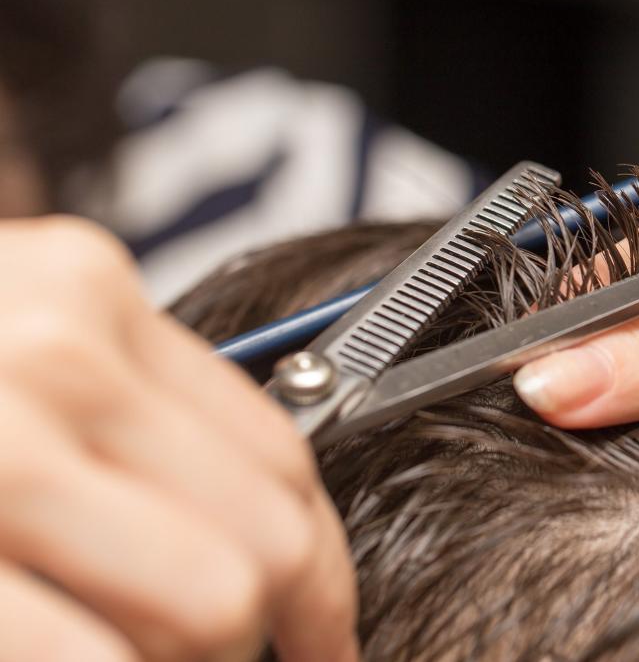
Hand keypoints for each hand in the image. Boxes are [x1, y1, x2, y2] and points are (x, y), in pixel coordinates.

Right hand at [0, 218, 356, 661]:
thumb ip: (127, 415)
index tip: (327, 632)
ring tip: (136, 653)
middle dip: (276, 627)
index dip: (325, 566)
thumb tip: (250, 546)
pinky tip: (73, 655)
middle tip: (253, 659)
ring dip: (197, 657)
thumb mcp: (16, 354)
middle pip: (270, 531)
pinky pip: (100, 657)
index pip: (282, 446)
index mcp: (92, 293)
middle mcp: (58, 352)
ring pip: (213, 604)